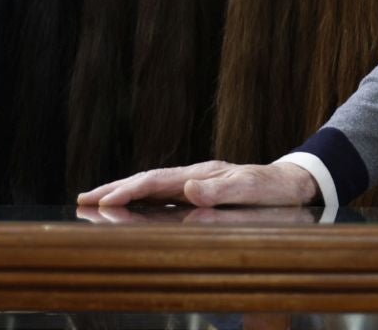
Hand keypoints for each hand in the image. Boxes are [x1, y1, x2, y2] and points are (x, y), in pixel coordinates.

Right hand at [76, 160, 318, 209]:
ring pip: (152, 185)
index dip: (127, 190)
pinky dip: (141, 197)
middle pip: (147, 179)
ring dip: (123, 191)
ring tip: (96, 200)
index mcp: (202, 173)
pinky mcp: (201, 189)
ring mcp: (197, 181)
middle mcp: (196, 175)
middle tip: (82, 198)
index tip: (101, 201)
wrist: (294, 181)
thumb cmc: (274, 188)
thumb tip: (189, 189)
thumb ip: (222, 190)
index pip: (156, 181)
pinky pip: (163, 193)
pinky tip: (131, 205)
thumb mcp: (252, 189)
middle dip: (114, 188)